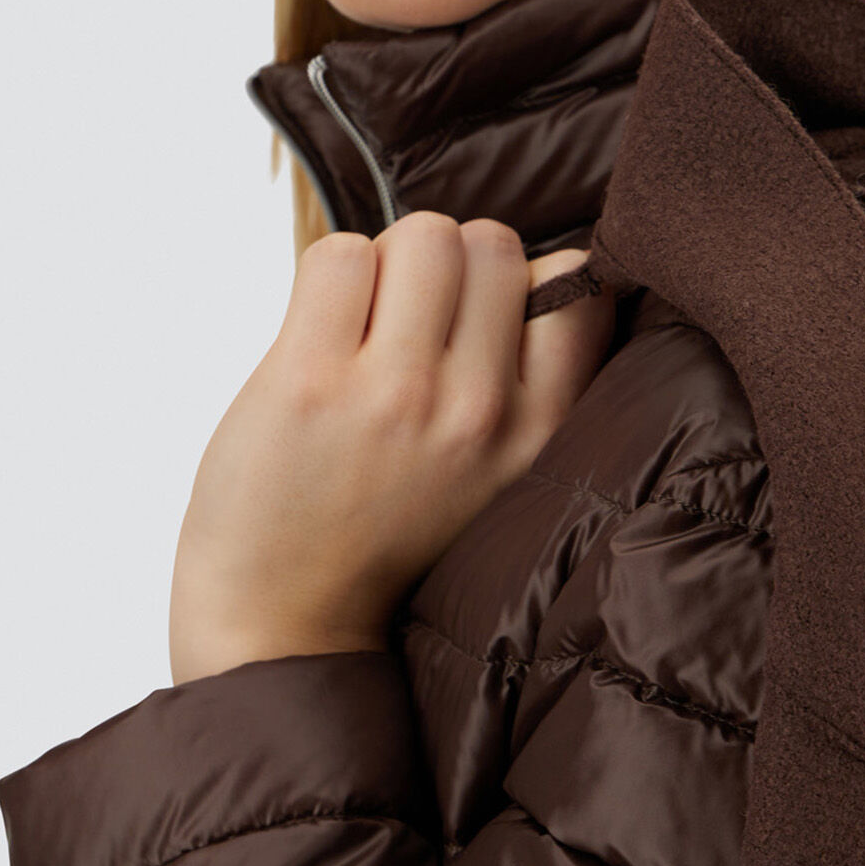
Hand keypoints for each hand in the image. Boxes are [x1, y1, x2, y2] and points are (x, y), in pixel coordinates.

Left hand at [168, 214, 616, 683]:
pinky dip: (329, 275)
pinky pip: (339, 254)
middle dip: (448, 267)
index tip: (485, 320)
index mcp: (540, 434)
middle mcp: (481, 412)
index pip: (577, 285)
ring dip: (388, 263)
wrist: (287, 631)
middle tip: (411, 327)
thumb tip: (545, 265)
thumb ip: (533, 385)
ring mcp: (398, 394)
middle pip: (492, 244)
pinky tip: (321, 333)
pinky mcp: (311, 380)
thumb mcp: (505, 478)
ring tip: (366, 326)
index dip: (525, 280)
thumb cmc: (390, 541)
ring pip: (423, 235)